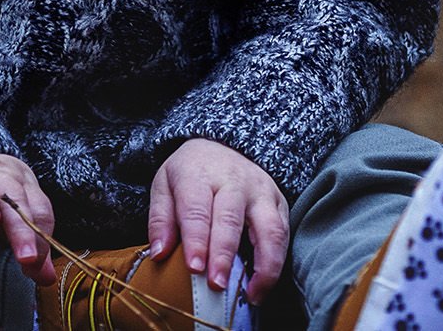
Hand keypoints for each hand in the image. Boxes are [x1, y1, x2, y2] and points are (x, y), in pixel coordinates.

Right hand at [0, 153, 57, 284]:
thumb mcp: (19, 218)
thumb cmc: (1, 197)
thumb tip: (46, 279)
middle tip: (27, 256)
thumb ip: (34, 245)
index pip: (38, 211)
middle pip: (14, 200)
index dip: (40, 237)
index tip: (35, 264)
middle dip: (21, 228)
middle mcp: (0, 177)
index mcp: (24, 188)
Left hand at [148, 138, 288, 304]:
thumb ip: (160, 219)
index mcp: (199, 174)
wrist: (223, 145)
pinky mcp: (279, 202)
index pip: (197, 209)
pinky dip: (276, 263)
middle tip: (217, 285)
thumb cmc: (190, 174)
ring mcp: (261, 191)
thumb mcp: (164, 185)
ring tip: (250, 296)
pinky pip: (283, 234)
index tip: (194, 267)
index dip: (196, 240)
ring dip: (263, 265)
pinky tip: (261, 285)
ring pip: (269, 228)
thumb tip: (159, 253)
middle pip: (231, 219)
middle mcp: (234, 181)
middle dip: (224, 255)